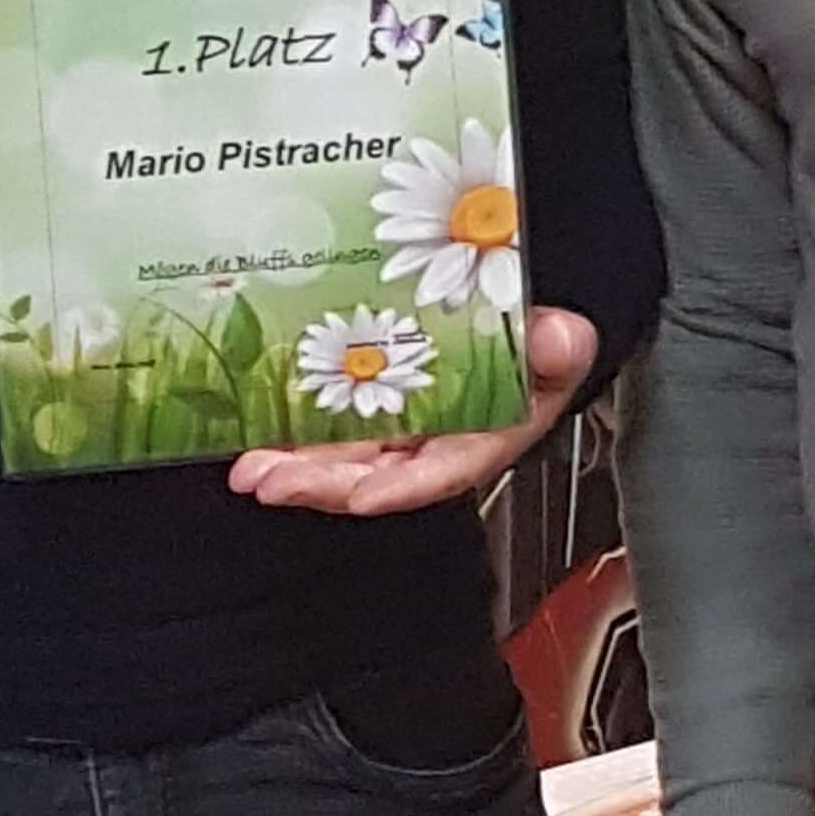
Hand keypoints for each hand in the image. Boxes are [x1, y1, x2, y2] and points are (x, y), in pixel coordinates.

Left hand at [229, 303, 596, 516]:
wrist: (527, 320)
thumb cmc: (543, 344)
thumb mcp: (563, 345)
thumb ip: (562, 347)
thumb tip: (559, 338)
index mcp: (484, 439)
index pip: (444, 471)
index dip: (403, 487)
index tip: (363, 496)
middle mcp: (435, 442)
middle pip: (376, 473)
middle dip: (323, 483)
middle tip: (271, 480)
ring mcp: (400, 423)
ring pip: (345, 453)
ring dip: (296, 464)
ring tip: (251, 468)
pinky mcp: (374, 400)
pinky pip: (332, 421)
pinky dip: (294, 429)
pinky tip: (256, 428)